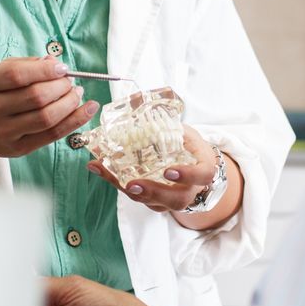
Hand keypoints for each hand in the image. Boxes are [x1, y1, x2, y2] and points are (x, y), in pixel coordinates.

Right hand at [0, 57, 97, 159]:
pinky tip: (87, 109)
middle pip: (36, 97)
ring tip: (77, 93)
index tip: (63, 68)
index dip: (45, 70)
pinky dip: (75, 121)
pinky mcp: (19, 149)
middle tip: (70, 82)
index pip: (17, 75)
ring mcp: (5, 131)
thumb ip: (25, 65)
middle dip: (61, 87)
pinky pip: (53, 135)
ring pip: (47, 117)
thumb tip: (54, 62)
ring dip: (70, 103)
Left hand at [87, 126, 217, 212]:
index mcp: (203, 170)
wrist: (196, 167)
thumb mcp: (185, 132)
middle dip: (153, 193)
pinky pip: (140, 198)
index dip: (187, 175)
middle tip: (133, 184)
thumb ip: (168, 123)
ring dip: (131, 191)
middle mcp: (190, 189)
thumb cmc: (190, 147)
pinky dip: (119, 184)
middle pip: (176, 199)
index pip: (201, 175)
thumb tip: (136, 101)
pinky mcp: (157, 203)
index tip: (169, 171)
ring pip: (155, 203)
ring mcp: (173, 199)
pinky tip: (102, 169)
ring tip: (111, 176)